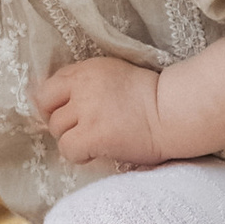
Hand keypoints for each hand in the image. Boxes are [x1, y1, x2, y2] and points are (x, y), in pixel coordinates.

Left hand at [34, 56, 167, 167]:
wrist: (176, 112)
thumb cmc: (150, 98)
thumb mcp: (114, 75)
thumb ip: (85, 84)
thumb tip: (54, 104)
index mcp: (88, 69)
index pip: (48, 87)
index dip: (54, 105)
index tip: (69, 115)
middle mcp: (83, 85)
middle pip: (48, 110)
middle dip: (63, 123)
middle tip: (84, 130)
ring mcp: (87, 110)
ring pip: (57, 130)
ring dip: (73, 139)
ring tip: (96, 141)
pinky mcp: (94, 134)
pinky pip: (68, 148)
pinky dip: (80, 155)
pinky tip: (97, 152)